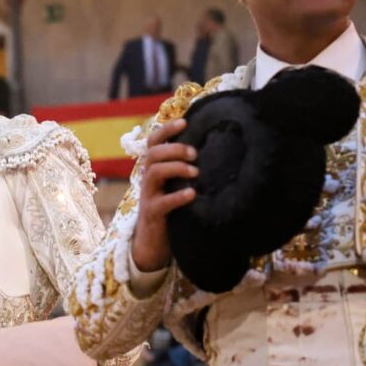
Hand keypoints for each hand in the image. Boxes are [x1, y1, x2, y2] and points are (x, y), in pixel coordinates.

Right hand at [129, 118, 197, 271]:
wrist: (154, 242)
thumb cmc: (172, 209)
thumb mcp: (176, 185)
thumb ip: (186, 170)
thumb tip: (217, 150)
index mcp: (154, 168)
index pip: (153, 141)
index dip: (166, 130)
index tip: (185, 122)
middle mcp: (148, 178)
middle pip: (153, 153)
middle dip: (175, 149)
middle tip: (195, 154)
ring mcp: (148, 196)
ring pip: (154, 172)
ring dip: (176, 168)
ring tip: (195, 172)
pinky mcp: (152, 214)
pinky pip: (161, 202)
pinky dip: (177, 196)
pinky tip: (192, 194)